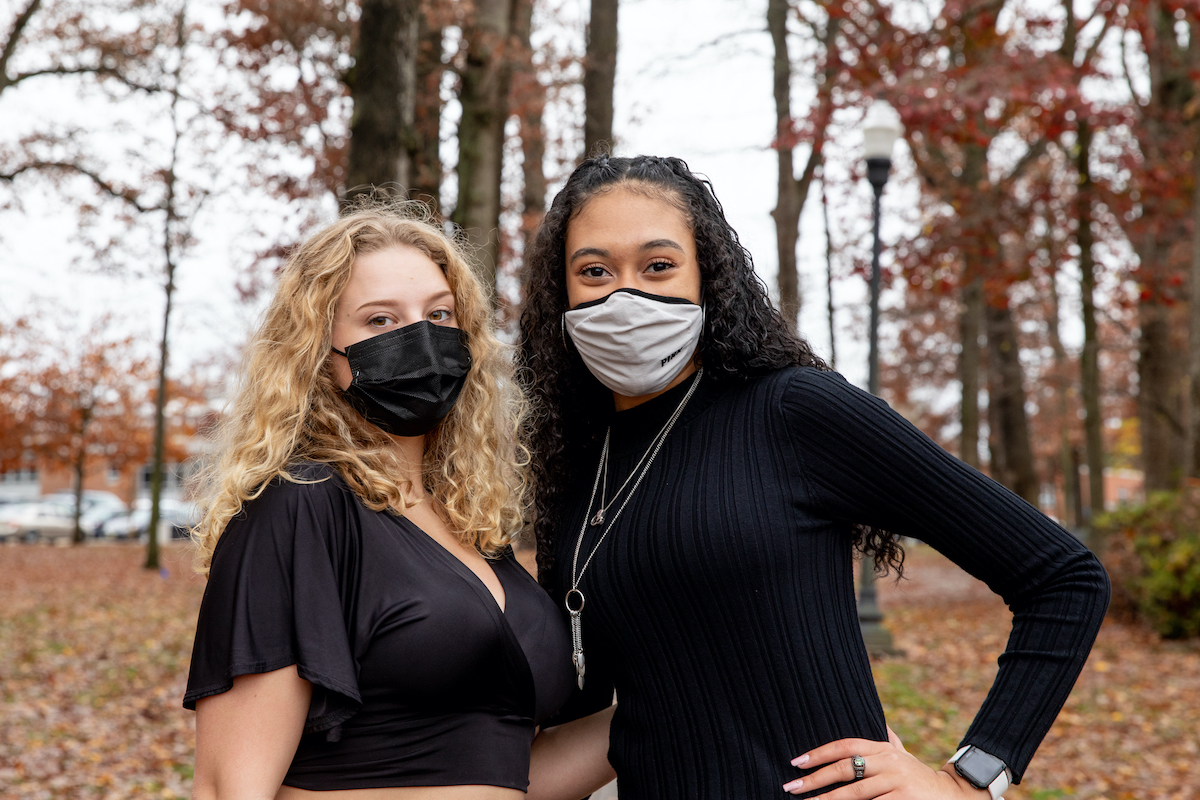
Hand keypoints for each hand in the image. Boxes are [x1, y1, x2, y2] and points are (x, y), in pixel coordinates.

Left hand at [782, 727, 990, 798]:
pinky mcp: (903, 799)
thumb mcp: (901, 754)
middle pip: (845, 769)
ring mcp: (896, 781)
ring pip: (855, 792)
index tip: (796, 762)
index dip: (819, 753)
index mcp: (882, 748)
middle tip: (791, 786)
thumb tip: (879, 719)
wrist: (950, 796)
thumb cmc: (917, 776)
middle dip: (815, 779)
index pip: (844, 746)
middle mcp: (888, 761)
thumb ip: (887, 739)